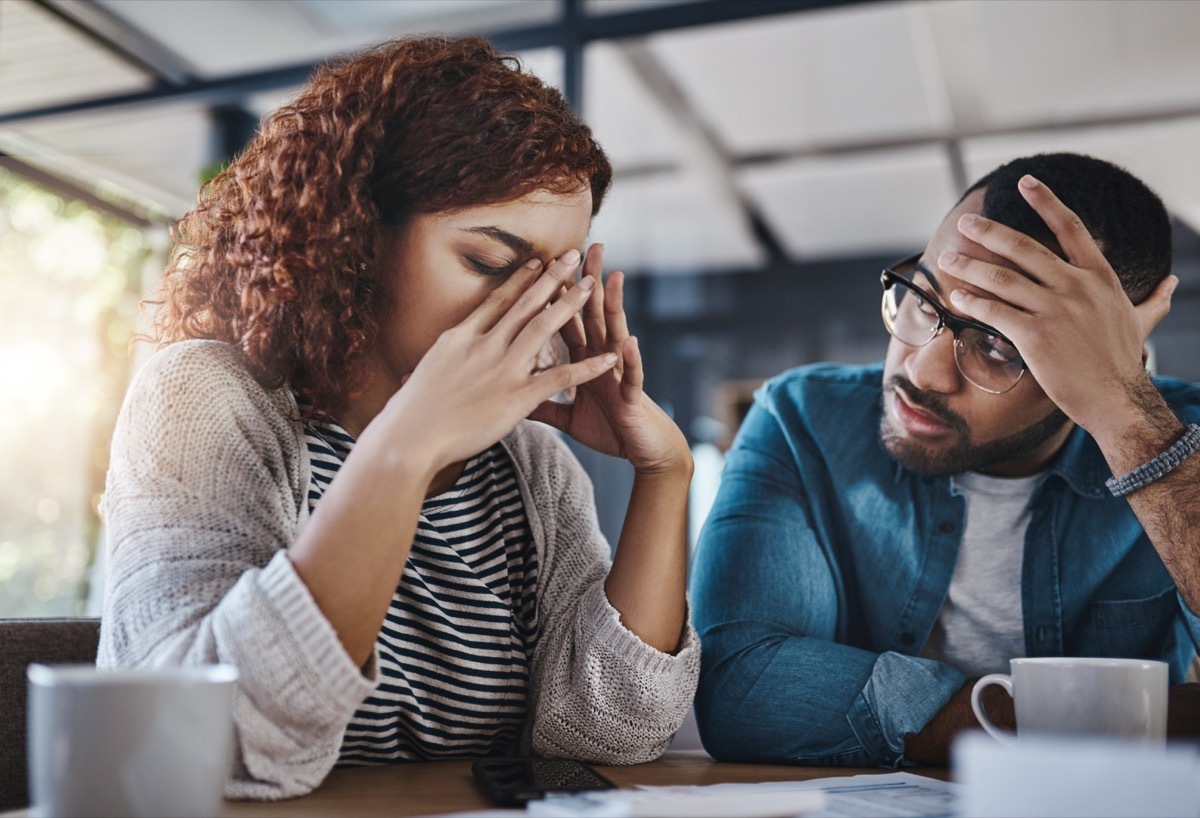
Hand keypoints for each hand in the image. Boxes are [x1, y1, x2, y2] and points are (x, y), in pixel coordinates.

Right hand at [370, 252, 617, 472]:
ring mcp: (501, 369)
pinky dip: (587, 367)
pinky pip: (560, 377)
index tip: (537, 262)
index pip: (496, 302)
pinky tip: (608, 357)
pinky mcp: (516, 397)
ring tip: (592, 285)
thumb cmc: (406, 416)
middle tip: (573, 256)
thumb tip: (413, 373)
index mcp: (459, 339)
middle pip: (524, 305)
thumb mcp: (417, 379)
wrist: (408, 439)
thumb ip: (432, 371)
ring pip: (544, 328)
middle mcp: (483, 346)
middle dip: (551, 278)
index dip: (520, 281)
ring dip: (570, 305)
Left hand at [529, 244, 690, 474]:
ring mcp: (619, 374)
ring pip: (616, 334)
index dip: (556, 294)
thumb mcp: (567, 417)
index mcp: (584, 361)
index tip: (546, 263)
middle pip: (593, 314)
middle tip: (587, 246)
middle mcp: (603, 359)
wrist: (643, 452)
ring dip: (614, 306)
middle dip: (590, 281)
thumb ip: (541, 402)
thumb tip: (512, 396)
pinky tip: (628, 342)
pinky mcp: (632, 396)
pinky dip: (630, 359)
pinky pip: (631, 376)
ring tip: (613, 277)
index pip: (567, 321)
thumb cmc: (609, 430)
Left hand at [939, 175, 1177, 438]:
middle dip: (990, 233)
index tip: (1025, 182)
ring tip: (947, 260)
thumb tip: (1171, 284)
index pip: (1071, 228)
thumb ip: (1153, 299)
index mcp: (1099, 277)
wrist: (1116, 399)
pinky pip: (996, 312)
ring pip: (1003, 278)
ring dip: (970, 267)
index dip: (1046, 202)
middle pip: (1025, 248)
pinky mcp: (1036, 336)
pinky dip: (973, 303)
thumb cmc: (1122, 361)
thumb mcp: (1142, 321)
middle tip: (966, 223)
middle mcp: (1077, 287)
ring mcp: (1056, 310)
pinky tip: (956, 298)